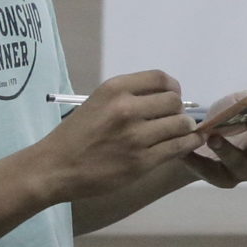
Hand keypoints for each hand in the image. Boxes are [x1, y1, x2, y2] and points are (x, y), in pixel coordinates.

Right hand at [29, 70, 205, 202]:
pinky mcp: (141, 161)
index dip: (173, 87)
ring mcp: (135, 136)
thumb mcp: (98, 102)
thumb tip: (166, 98)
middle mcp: (126, 109)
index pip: (160, 78)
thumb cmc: (76, 135)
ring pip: (180, 124)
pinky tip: (191, 142)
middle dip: (179, 110)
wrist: (55, 168)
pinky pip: (178, 147)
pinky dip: (190, 143)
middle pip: (174, 101)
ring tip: (180, 132)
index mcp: (114, 89)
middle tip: (173, 119)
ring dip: (185, 128)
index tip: (173, 96)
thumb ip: (129, 97)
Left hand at [183, 92, 246, 187]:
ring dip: (229, 151)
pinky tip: (186, 153)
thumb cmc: (222, 120)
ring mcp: (244, 171)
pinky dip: (199, 162)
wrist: (195, 141)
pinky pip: (213, 173)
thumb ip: (245, 101)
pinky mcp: (224, 180)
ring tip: (212, 138)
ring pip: (242, 164)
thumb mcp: (232, 104)